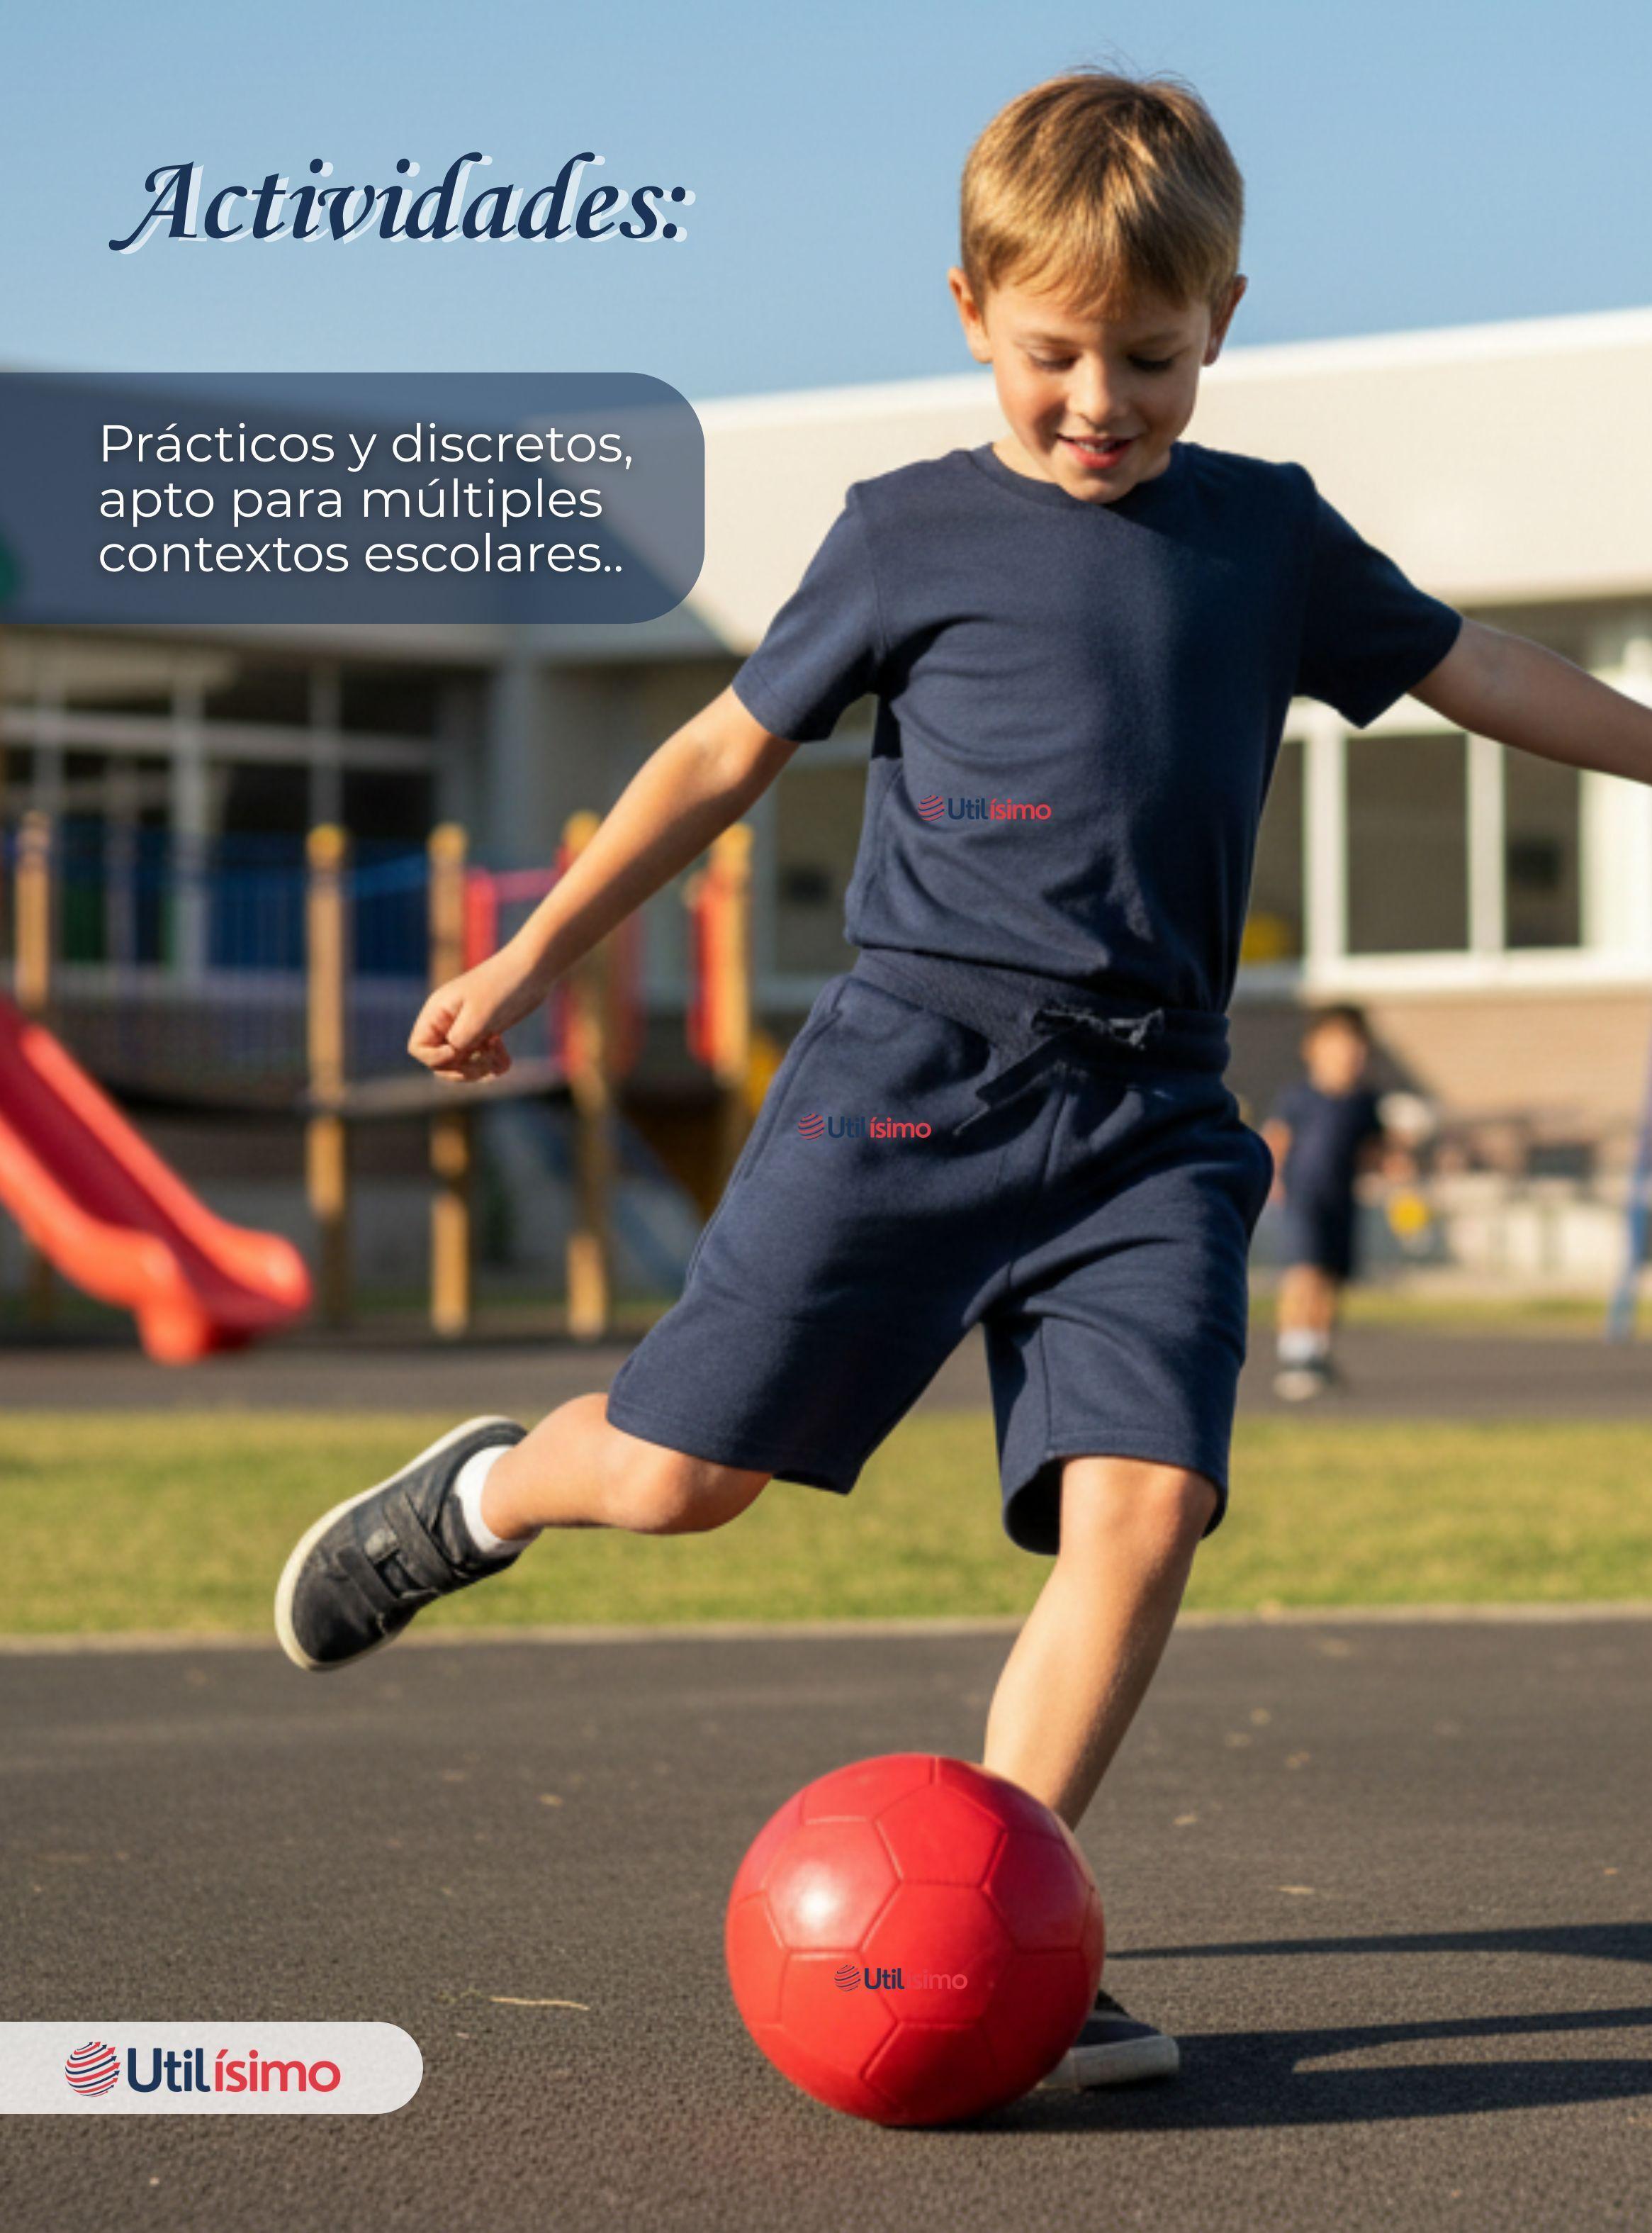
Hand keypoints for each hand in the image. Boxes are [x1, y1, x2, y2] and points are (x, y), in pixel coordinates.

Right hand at [408, 952, 548, 1083]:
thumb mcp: (478, 1017)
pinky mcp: (486, 1033)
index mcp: (438, 1013)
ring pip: (462, 1064)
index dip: (434, 1059)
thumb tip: (451, 1058)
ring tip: (498, 1058)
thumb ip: (459, 1041)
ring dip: (480, 1069)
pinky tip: (506, 1059)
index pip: (418, 1047)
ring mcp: (467, 1028)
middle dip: (462, 1068)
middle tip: (485, 1059)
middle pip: (440, 1062)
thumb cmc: (503, 987)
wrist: (534, 970)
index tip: (457, 1051)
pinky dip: (494, 1065)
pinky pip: (482, 1060)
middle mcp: (448, 1021)